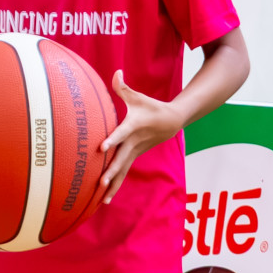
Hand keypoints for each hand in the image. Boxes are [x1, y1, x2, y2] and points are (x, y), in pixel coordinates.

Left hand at [99, 70, 184, 203]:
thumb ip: (122, 87)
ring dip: (113, 184)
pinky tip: (106, 197)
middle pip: (121, 159)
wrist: (172, 121)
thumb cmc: (150, 106)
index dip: (111, 139)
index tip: (101, 148)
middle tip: (100, 183)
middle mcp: (133, 142)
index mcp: (133, 126)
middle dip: (111, 171)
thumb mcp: (137, 96)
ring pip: (123, 170)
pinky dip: (116, 184)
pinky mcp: (134, 156)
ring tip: (102, 200)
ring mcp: (135, 152)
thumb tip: (116, 72)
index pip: (120, 134)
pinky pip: (124, 172)